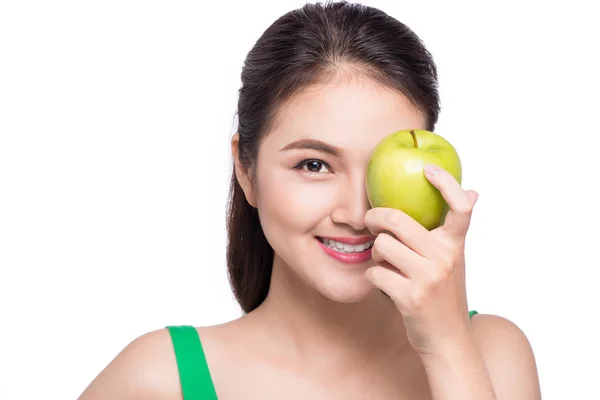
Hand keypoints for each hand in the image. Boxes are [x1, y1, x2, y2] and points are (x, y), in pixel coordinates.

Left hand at [363, 164, 478, 355]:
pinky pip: (375, 272)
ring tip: (383, 261)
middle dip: (376, 217)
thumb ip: (454, 230)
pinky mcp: (410, 297)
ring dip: (375, 253)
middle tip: (371, 221)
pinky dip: (373, 276)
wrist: (448, 340)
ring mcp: (428, 278)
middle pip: (398, 219)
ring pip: (382, 245)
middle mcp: (445, 258)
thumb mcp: (455, 260)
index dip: (446, 183)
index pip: (460, 208)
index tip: (428, 168)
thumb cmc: (444, 295)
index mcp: (455, 245)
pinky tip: (382, 282)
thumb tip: (474, 192)